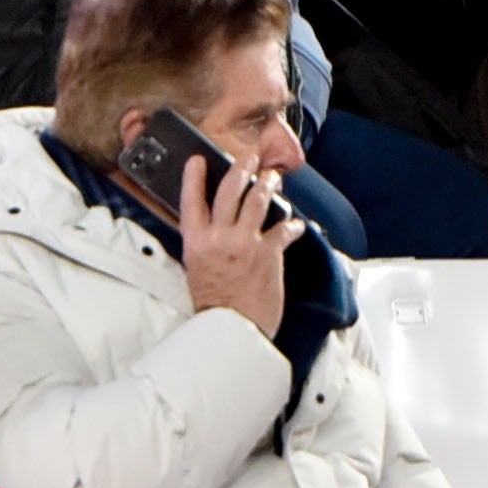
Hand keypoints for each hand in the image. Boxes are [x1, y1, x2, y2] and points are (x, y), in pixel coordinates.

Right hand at [174, 155, 299, 327]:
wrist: (232, 330)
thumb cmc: (214, 307)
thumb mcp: (196, 272)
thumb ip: (204, 247)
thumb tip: (213, 233)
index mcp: (196, 243)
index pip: (191, 201)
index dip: (193, 178)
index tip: (197, 161)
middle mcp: (219, 238)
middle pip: (229, 191)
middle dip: (240, 168)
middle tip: (249, 157)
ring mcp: (244, 243)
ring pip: (257, 201)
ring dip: (267, 185)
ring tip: (272, 177)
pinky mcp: (268, 253)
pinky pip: (283, 229)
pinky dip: (292, 225)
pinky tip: (297, 224)